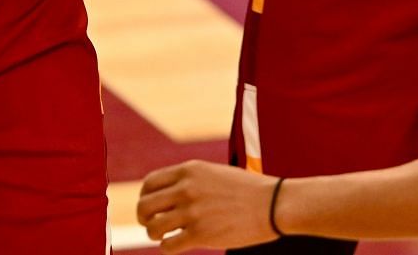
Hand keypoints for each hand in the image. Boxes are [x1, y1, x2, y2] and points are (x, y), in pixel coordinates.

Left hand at [138, 161, 278, 251]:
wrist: (272, 204)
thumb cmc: (245, 191)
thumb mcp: (214, 174)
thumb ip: (190, 180)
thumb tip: (168, 194)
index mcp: (189, 170)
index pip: (149, 184)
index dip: (145, 198)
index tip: (152, 207)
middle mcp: (187, 188)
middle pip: (144, 205)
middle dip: (144, 218)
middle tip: (153, 224)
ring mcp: (193, 212)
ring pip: (153, 228)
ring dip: (155, 234)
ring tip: (165, 235)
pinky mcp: (200, 234)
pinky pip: (168, 245)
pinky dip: (167, 247)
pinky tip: (177, 244)